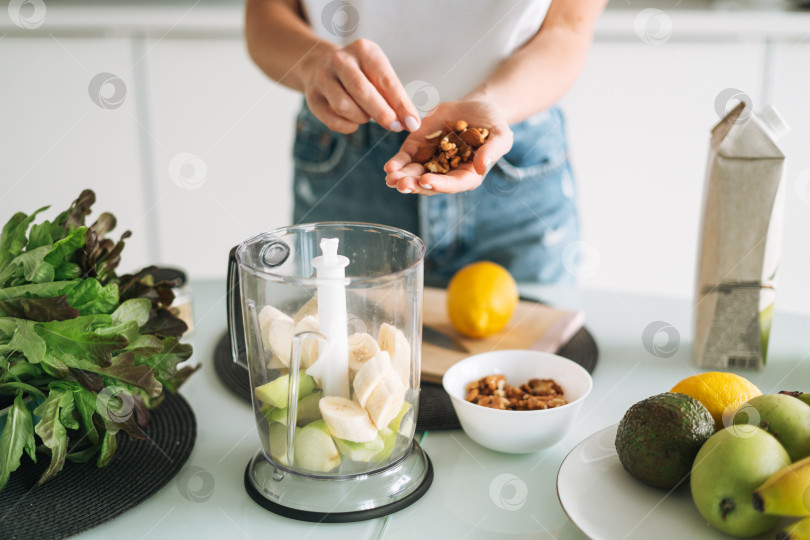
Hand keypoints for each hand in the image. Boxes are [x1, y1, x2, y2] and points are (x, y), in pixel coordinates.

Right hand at [301, 38, 420, 133]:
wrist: (321, 65)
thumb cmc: (361, 74)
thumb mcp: (379, 75)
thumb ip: (394, 97)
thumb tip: (410, 123)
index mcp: (363, 50)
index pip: (386, 80)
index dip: (401, 104)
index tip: (413, 124)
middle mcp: (340, 59)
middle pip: (363, 91)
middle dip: (382, 113)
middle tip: (395, 127)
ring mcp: (322, 76)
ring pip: (344, 106)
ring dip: (361, 118)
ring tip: (366, 116)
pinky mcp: (312, 96)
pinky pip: (332, 119)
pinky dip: (347, 126)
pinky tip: (353, 122)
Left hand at [384, 99, 512, 194]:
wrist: (476, 107)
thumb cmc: (493, 124)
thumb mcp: (500, 135)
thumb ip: (493, 151)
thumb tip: (482, 167)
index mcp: (467, 175)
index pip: (453, 184)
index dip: (439, 184)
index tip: (426, 181)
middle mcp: (447, 173)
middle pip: (429, 184)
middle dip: (414, 184)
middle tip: (401, 184)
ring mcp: (431, 162)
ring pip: (414, 174)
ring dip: (401, 178)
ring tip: (391, 178)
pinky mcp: (419, 149)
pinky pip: (406, 159)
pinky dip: (397, 164)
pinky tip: (389, 168)